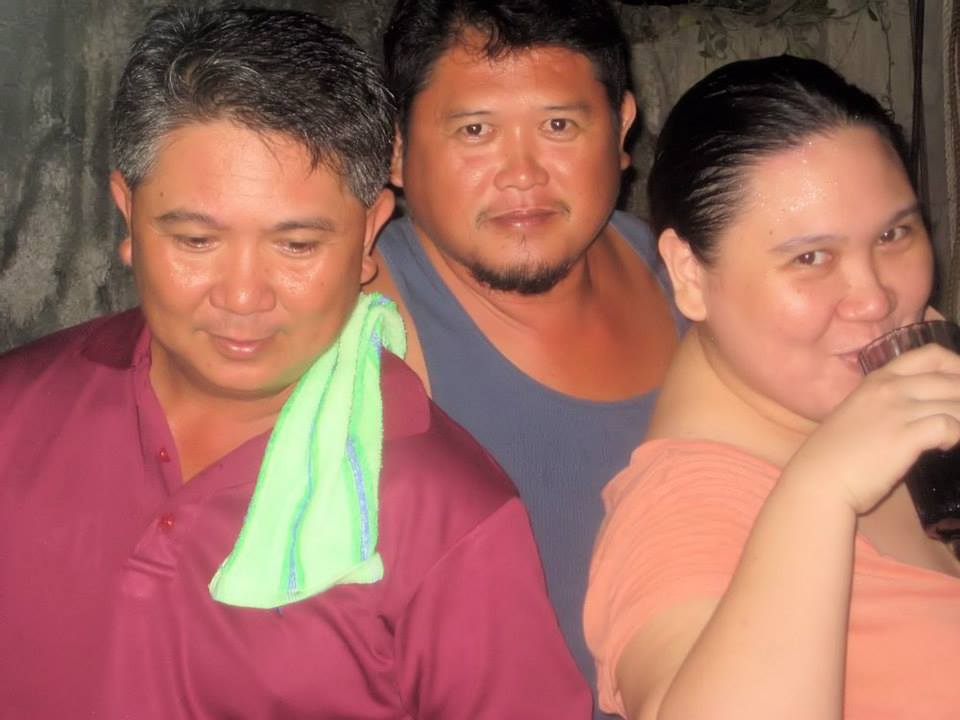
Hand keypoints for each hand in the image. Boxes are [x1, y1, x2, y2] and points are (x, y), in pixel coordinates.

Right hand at [782, 343, 959, 514]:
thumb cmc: (834, 453)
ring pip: (955, 403)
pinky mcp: (905, 436)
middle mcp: (889, 388)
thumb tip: (922, 412)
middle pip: (952, 380)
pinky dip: (956, 436)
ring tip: (956, 434)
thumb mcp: (859, 414)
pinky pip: (949, 426)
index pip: (931, 355)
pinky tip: (944, 446)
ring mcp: (897, 410)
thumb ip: (887, 405)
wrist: (819, 479)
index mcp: (878, 379)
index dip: (957, 366)